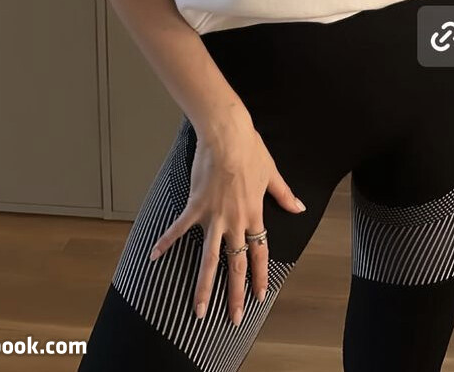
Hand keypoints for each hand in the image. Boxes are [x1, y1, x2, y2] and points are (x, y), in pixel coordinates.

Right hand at [148, 115, 305, 325]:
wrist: (226, 134)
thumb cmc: (250, 149)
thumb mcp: (271, 172)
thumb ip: (284, 194)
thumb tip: (300, 207)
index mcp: (254, 214)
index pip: (259, 252)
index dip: (258, 276)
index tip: (258, 297)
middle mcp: (235, 221)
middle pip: (235, 265)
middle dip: (234, 294)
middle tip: (233, 319)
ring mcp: (214, 216)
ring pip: (209, 259)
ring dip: (203, 287)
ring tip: (199, 310)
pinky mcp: (195, 206)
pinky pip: (179, 229)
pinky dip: (166, 242)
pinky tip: (154, 256)